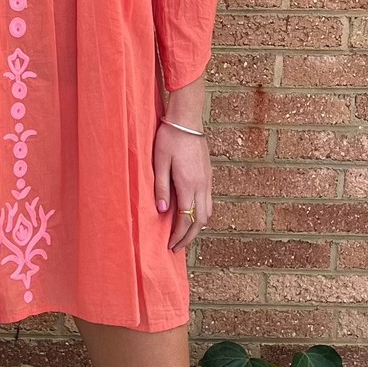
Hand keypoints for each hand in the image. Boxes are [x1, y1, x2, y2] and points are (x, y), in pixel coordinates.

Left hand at [153, 121, 211, 253]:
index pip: (185, 219)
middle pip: (200, 221)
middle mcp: (202, 185)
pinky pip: (208, 201)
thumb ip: (161, 187)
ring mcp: (207, 180)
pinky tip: (190, 213)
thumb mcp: (159, 162)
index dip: (178, 236)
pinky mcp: (208, 174)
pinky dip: (201, 214)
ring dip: (196, 226)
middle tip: (176, 247)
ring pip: (207, 212)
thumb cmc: (170, 138)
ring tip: (183, 234)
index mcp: (188, 184)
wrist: (187, 119)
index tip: (170, 246)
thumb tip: (162, 210)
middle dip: (188, 237)